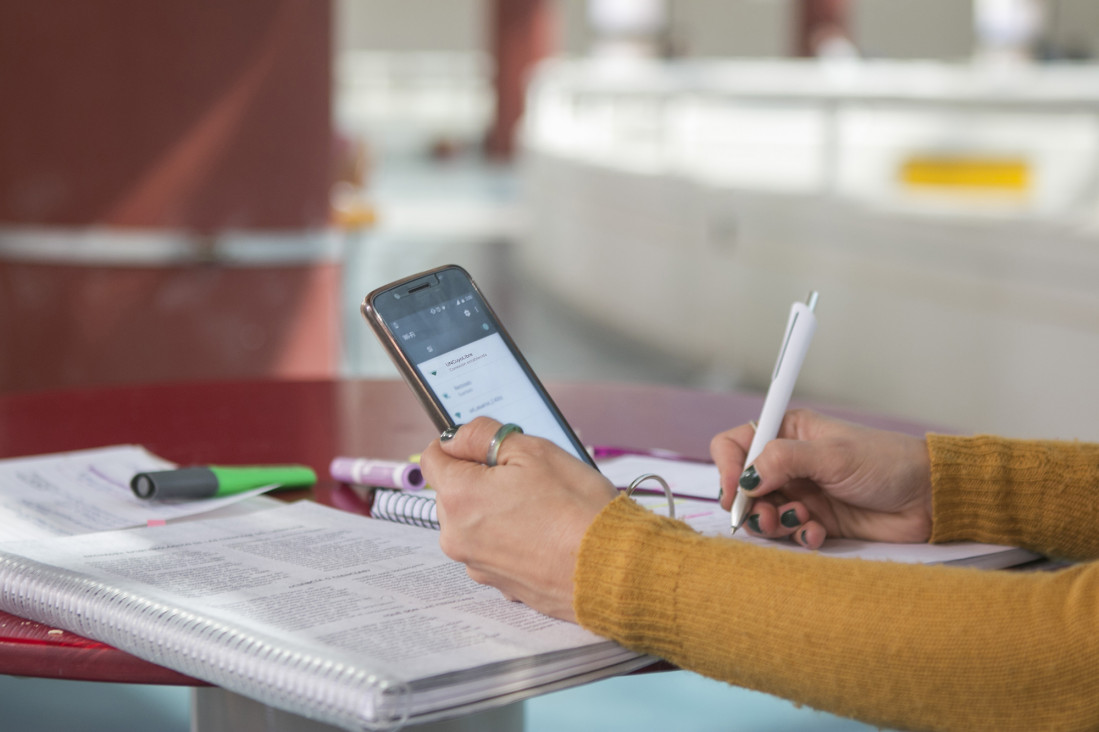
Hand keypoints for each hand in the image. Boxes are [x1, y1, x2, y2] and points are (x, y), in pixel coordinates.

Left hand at [419, 417, 616, 621]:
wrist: (613, 569)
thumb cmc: (578, 509)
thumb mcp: (533, 451)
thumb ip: (484, 435)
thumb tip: (457, 436)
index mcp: (459, 498)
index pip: (434, 458)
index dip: (459, 445)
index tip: (486, 447)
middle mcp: (457, 537)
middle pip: (455, 492)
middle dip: (483, 479)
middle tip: (528, 478)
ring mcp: (478, 565)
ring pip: (477, 522)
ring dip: (499, 510)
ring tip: (543, 509)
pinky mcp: (500, 584)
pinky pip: (496, 550)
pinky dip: (514, 539)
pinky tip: (546, 535)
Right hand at [712, 409, 932, 548]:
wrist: (927, 498)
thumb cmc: (885, 462)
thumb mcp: (832, 455)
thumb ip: (782, 461)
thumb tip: (744, 479)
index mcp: (787, 433)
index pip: (735, 444)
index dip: (727, 468)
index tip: (735, 492)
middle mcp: (788, 463)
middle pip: (742, 486)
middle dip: (751, 505)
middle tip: (770, 516)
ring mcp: (800, 493)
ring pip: (761, 514)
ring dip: (774, 523)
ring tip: (802, 521)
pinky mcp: (814, 520)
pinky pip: (788, 534)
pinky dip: (799, 537)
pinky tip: (819, 533)